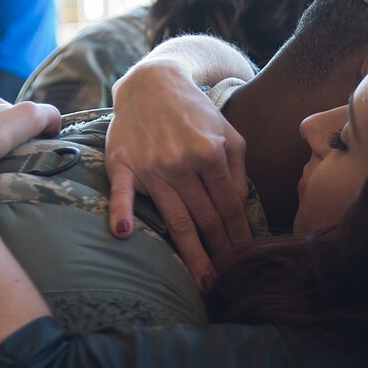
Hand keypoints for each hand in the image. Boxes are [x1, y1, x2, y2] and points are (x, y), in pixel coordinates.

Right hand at [108, 61, 250, 283]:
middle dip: (220, 254)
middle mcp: (182, 162)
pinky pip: (121, 192)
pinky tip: (124, 233)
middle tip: (230, 284)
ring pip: (175, 218)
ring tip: (203, 282)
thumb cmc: (194, 112)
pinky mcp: (123, 164)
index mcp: (211, 153)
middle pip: (206, 219)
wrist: (151, 82)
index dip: (239, 237)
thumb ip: (236, 170)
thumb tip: (240, 207)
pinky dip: (121, 211)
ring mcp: (151, 165)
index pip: (229, 206)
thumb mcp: (228, 134)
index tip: (246, 261)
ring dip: (190, 254)